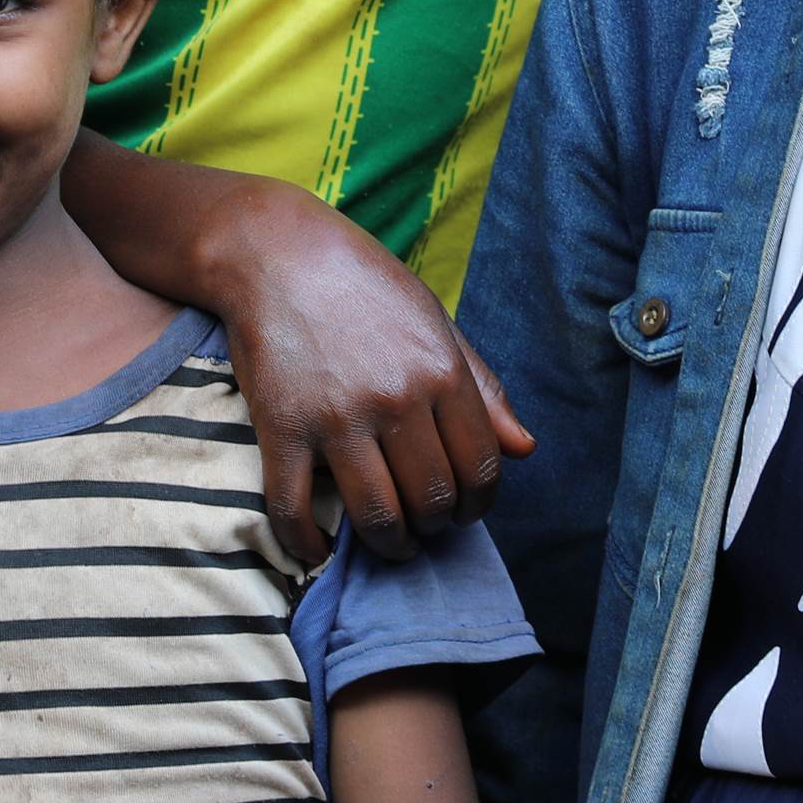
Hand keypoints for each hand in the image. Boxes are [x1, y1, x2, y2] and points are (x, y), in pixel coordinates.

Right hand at [208, 177, 536, 564]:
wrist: (277, 253)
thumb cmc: (364, 285)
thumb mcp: (435, 323)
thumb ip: (482, 389)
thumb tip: (525, 449)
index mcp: (441, 372)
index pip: (482, 468)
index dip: (480, 503)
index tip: (464, 509)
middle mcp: (396, 399)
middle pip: (434, 500)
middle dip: (436, 526)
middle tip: (425, 524)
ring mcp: (337, 417)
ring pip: (379, 516)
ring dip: (391, 544)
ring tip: (391, 542)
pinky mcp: (283, 428)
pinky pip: (294, 509)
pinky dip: (306, 544)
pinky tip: (316, 550)